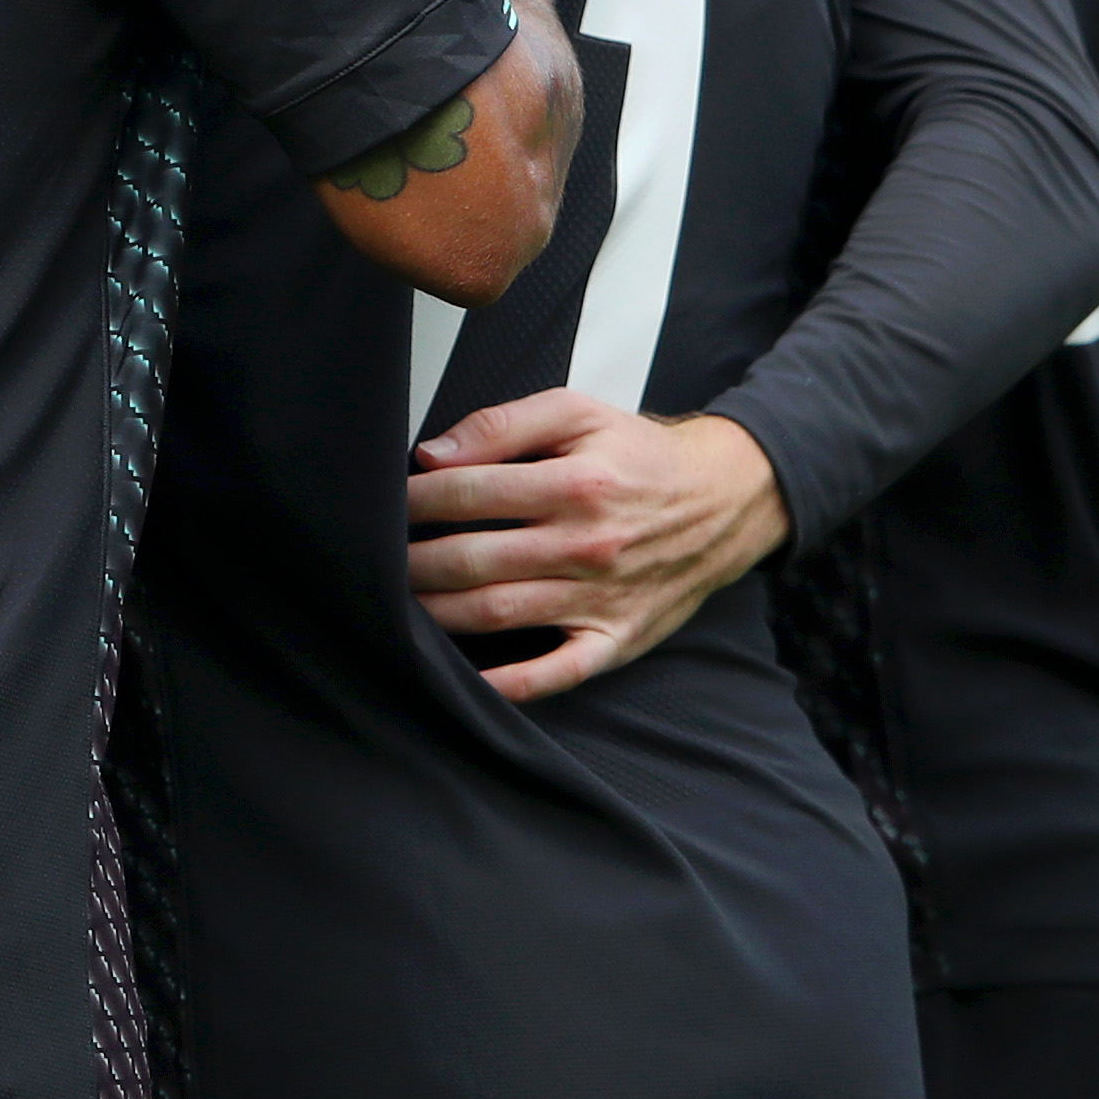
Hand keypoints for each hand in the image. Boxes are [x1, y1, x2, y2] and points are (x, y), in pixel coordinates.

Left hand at [403, 395, 788, 702]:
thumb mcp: (579, 413)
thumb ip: (503, 423)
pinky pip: (555, 673)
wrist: (725, 500)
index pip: (468, 493)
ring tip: (396, 606)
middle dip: (412, 561)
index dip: (414, 500)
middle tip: (374, 561)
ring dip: (436, 613)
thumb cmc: (640, 456)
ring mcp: (600, 599)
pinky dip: (509, 684)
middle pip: (473, 559)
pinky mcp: (614, 640)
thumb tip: (434, 455)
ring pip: (498, 613)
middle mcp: (586, 544)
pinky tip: (465, 682)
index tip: (384, 504)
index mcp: (574, 483)